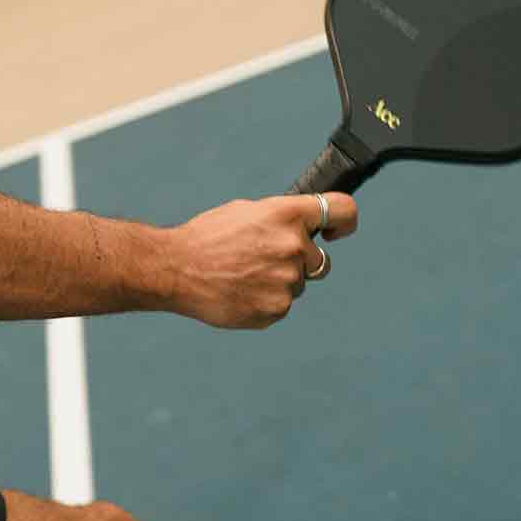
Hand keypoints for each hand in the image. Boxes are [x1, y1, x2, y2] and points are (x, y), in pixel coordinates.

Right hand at [169, 193, 356, 328]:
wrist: (175, 269)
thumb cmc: (206, 237)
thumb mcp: (245, 212)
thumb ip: (280, 219)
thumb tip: (302, 229)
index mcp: (286, 215)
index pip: (342, 211)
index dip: (344, 222)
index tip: (337, 232)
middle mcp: (293, 246)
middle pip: (318, 258)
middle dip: (297, 259)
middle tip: (261, 258)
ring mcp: (287, 281)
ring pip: (297, 282)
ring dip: (278, 280)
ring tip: (242, 274)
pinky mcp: (277, 309)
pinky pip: (282, 304)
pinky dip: (265, 299)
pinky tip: (239, 290)